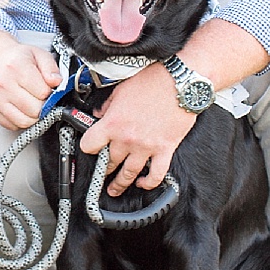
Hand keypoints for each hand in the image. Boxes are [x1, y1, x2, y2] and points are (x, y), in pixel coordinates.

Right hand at [0, 41, 61, 130]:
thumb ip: (51, 68)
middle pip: (34, 110)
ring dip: (33, 117)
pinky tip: (21, 109)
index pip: (43, 93)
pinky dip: (20, 121)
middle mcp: (3, 83)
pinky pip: (12, 125)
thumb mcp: (38, 54)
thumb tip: (57, 82)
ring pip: (23, 121)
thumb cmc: (16, 59)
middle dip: (43, 107)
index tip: (47, 89)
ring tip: (33, 105)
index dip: (50, 93)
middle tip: (41, 98)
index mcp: (16, 67)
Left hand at [79, 64, 196, 195]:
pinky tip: (142, 183)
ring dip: (119, 184)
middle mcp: (127, 138)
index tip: (90, 148)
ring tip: (114, 189)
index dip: (88, 147)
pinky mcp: (165, 150)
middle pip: (109, 162)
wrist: (181, 82)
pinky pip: (156, 175)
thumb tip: (100, 113)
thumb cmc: (154, 80)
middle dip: (103, 169)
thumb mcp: (121, 88)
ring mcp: (146, 147)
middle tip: (101, 173)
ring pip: (128, 174)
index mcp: (114, 123)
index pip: (90, 144)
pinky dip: (148, 183)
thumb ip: (108, 105)